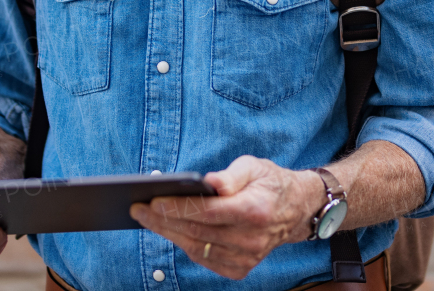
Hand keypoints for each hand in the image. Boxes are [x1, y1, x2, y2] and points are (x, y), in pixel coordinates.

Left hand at [129, 155, 324, 279]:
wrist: (295, 210)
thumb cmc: (269, 183)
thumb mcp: (254, 166)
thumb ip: (231, 175)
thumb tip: (209, 183)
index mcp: (254, 211)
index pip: (207, 212)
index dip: (177, 207)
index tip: (152, 201)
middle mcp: (251, 239)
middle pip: (197, 231)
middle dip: (163, 221)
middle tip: (138, 209)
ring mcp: (247, 257)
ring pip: (197, 248)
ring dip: (169, 234)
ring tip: (147, 219)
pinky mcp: (242, 267)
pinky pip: (205, 259)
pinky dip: (186, 245)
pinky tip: (170, 232)